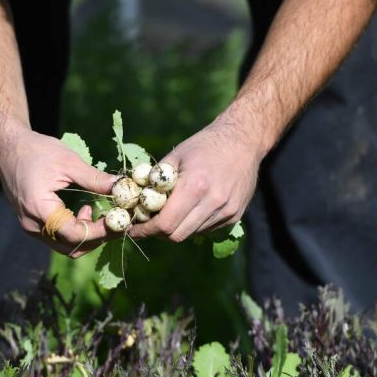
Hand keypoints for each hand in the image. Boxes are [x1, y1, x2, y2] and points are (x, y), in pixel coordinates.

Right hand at [0, 126, 118, 257]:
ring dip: (86, 236)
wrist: (8, 148)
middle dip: (97, 237)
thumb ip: (94, 179)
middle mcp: (33, 224)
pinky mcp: (33, 224)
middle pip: (70, 246)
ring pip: (64, 246)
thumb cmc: (36, 151)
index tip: (119, 222)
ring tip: (99, 215)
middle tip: (116, 222)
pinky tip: (84, 212)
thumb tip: (121, 187)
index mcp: (39, 209)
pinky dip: (75, 231)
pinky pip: (57, 237)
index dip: (99, 231)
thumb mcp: (68, 162)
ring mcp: (31, 227)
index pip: (73, 234)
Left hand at [129, 118, 262, 241]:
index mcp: (195, 186)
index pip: (166, 224)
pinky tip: (191, 208)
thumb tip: (135, 200)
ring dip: (177, 228)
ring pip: (192, 233)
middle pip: (178, 235)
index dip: (146, 230)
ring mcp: (226, 211)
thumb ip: (155, 179)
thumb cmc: (204, 145)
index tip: (133, 229)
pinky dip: (193, 224)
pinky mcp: (235, 215)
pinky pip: (207, 229)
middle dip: (158, 234)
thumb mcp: (176, 156)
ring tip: (169, 214)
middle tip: (148, 225)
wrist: (243, 141)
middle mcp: (213, 202)